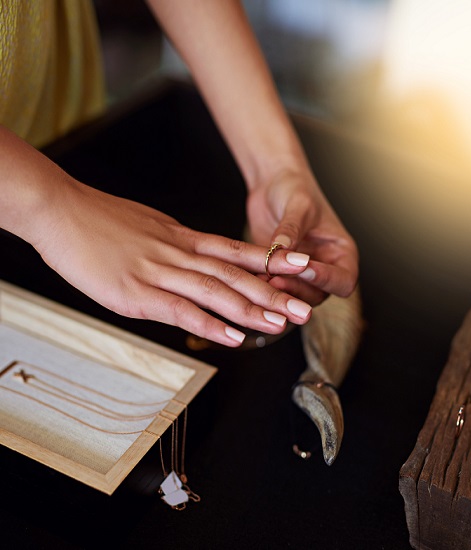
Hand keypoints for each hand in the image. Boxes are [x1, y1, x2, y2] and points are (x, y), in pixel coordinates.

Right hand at [34, 179, 313, 346]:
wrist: (61, 210)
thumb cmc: (102, 221)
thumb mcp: (150, 228)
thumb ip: (176, 246)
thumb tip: (195, 260)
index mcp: (184, 238)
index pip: (237, 251)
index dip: (272, 261)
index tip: (301, 268)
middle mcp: (180, 253)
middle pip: (236, 274)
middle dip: (274, 292)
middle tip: (304, 307)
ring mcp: (160, 272)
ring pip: (215, 291)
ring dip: (251, 310)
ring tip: (281, 324)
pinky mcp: (136, 292)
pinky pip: (180, 309)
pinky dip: (208, 324)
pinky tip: (232, 337)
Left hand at [246, 167, 358, 305]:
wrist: (272, 184)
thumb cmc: (295, 188)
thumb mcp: (298, 205)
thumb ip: (291, 229)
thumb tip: (282, 249)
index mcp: (341, 253)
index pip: (344, 280)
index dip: (327, 279)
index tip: (305, 267)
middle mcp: (325, 268)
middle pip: (319, 295)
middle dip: (297, 289)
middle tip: (275, 278)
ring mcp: (301, 275)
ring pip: (295, 298)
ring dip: (279, 293)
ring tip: (261, 280)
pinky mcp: (279, 274)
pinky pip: (274, 290)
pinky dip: (264, 288)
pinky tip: (250, 279)